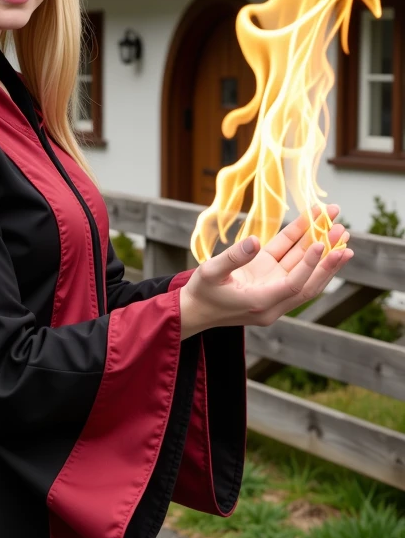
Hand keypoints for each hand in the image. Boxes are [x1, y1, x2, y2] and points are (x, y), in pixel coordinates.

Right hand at [179, 203, 353, 336]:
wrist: (193, 310)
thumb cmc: (200, 293)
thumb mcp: (210, 273)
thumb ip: (233, 258)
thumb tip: (254, 241)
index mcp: (259, 304)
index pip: (293, 285)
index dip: (309, 265)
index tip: (322, 244)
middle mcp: (272, 300)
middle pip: (309, 281)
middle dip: (328, 257)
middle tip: (343, 232)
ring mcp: (272, 290)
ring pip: (303, 270)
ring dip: (321, 249)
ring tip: (339, 226)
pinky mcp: (268, 279)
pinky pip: (289, 261)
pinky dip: (302, 247)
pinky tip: (315, 227)